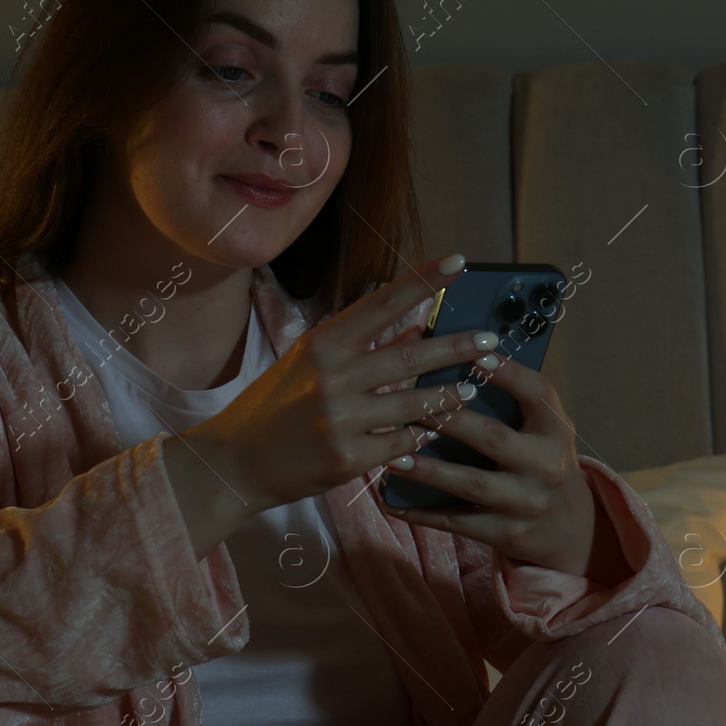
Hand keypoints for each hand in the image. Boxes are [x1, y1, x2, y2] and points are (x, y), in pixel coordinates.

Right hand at [180, 252, 495, 519]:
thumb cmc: (272, 409)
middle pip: (410, 353)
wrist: (233, 463)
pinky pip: (401, 442)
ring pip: (413, 400)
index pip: (382, 302)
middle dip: (457, 345)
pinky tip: (433, 431)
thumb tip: (412, 327)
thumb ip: (355, 345)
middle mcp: (332, 375)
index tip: (458, 261)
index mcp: (322, 343)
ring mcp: (340, 417)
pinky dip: (420, 435)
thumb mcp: (306, 364)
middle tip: (491, 340)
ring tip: (472, 388)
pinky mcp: (347, 456)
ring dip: (448, 395)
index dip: (423, 280)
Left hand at [377, 352, 605, 579]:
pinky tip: (393, 502)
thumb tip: (460, 358)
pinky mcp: (507, 533)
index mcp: (556, 430)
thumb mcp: (545, 430)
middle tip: (412, 408)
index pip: (538, 394)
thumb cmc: (542, 461)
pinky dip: (423, 513)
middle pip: (493, 438)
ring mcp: (526, 502)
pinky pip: (458, 522)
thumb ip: (515, 400)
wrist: (568, 527)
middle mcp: (545, 465)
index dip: (509, 374)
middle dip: (450, 422)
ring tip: (393, 458)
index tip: (476, 355)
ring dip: (429, 470)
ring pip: (471, 484)